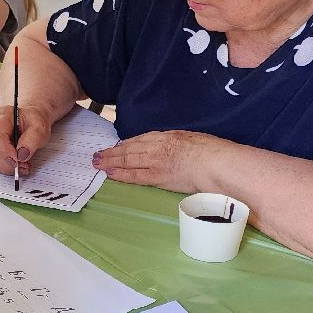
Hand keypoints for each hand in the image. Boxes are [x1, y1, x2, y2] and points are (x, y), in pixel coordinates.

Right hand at [0, 103, 52, 175]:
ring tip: (23, 165)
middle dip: (8, 162)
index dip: (5, 151)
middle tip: (25, 165)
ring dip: (7, 167)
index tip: (18, 160)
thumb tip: (22, 155)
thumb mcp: (39, 128)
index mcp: (1, 116)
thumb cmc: (31, 121)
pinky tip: (15, 165)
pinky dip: (4, 167)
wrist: (28, 120)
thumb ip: (32, 140)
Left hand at [91, 130, 226, 193]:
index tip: (117, 147)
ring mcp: (155, 161)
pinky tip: (110, 173)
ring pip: (127, 160)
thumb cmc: (211, 152)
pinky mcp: (157, 176)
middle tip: (98, 154)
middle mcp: (157, 146)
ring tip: (97, 163)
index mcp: (166, 136)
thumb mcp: (191, 139)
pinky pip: (134, 175)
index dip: (126, 144)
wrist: (215, 163)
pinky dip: (120, 174)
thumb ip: (177, 143)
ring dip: (110, 161)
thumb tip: (172, 148)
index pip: (140, 139)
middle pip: (129, 149)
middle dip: (112, 152)